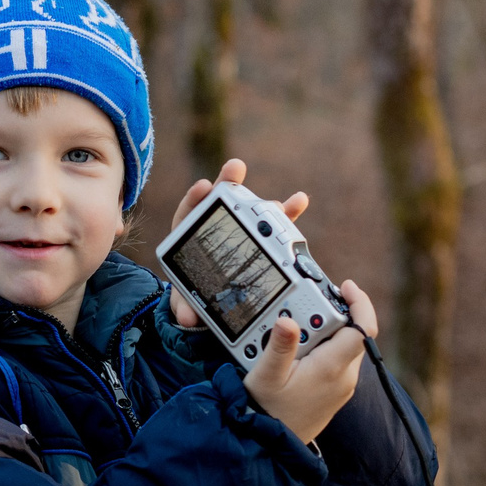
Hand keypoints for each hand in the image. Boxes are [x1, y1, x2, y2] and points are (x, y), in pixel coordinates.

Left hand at [165, 158, 308, 329]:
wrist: (213, 304)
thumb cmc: (196, 296)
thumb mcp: (187, 302)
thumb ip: (184, 307)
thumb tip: (187, 317)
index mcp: (191, 240)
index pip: (190, 214)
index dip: (196, 199)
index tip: (203, 187)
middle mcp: (216, 230)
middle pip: (219, 204)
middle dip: (228, 184)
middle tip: (235, 168)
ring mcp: (240, 233)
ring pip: (249, 213)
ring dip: (262, 204)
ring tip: (273, 201)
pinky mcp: (260, 241)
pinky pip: (274, 226)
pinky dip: (288, 213)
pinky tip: (300, 199)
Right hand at [241, 278, 375, 445]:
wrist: (272, 446)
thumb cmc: (268, 411)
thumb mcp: (266, 375)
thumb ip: (279, 346)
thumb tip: (287, 319)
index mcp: (332, 368)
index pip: (363, 329)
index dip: (360, 303)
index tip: (346, 286)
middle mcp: (345, 377)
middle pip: (351, 333)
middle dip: (327, 314)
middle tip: (297, 311)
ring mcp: (343, 385)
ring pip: (343, 346)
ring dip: (321, 331)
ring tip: (288, 336)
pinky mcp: (336, 390)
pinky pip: (336, 359)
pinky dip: (320, 347)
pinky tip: (294, 353)